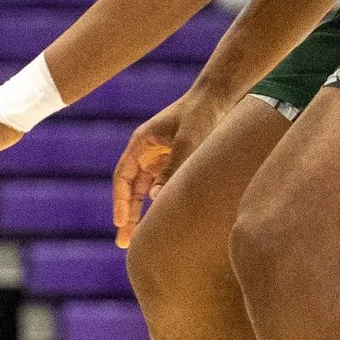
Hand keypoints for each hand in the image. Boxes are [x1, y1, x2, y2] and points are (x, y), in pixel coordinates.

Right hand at [112, 90, 228, 248]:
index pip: (122, 178)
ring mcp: (161, 157)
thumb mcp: (188, 141)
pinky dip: (162, 203)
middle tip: (124, 243)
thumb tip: (157, 200)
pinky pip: (164, 185)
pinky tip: (165, 220)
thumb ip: (173, 169)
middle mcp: (147, 152)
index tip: (121, 223)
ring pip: (147, 190)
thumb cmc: (201, 114)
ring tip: (142, 238)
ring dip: (144, 212)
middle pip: (132, 189)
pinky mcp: (177, 160)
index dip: (120, 202)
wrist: (219, 96)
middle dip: (127, 215)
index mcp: (141, 143)